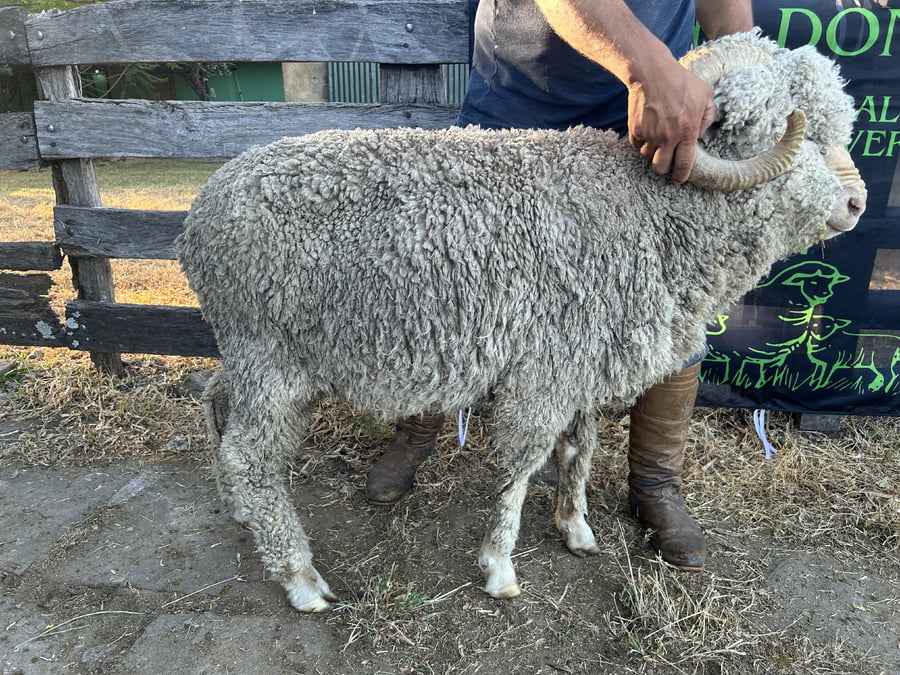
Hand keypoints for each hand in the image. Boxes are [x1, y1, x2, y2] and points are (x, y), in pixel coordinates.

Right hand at [626, 64, 717, 182]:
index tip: (678, 179)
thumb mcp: (706, 95)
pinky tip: (646, 133)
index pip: (684, 164)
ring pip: (647, 157)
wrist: (653, 73)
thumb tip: (701, 134)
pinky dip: (640, 143)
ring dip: (651, 154)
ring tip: (656, 143)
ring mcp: (650, 135)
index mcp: (687, 132)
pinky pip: (636, 146)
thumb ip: (708, 117)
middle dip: (663, 169)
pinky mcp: (635, 130)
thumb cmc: (682, 82)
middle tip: (664, 163)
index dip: (680, 175)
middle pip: (660, 167)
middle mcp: (667, 138)